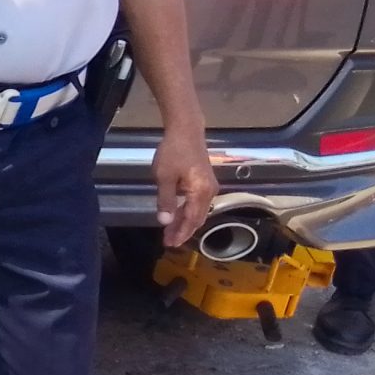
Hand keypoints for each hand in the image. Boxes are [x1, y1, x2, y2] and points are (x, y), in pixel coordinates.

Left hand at [152, 124, 215, 248]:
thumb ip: (166, 201)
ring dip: (185, 222)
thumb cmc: (174, 152)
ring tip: (170, 232)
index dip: (181, 233)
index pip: (192, 220)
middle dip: (183, 231)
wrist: (186, 130)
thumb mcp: (164, 177)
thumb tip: (165, 222)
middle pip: (197, 218)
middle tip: (168, 242)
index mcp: (201, 192)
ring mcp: (209, 186)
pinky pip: (197, 202)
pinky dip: (187, 211)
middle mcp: (210, 192)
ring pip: (198, 211)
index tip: (170, 244)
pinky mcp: (205, 181)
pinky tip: (176, 214)